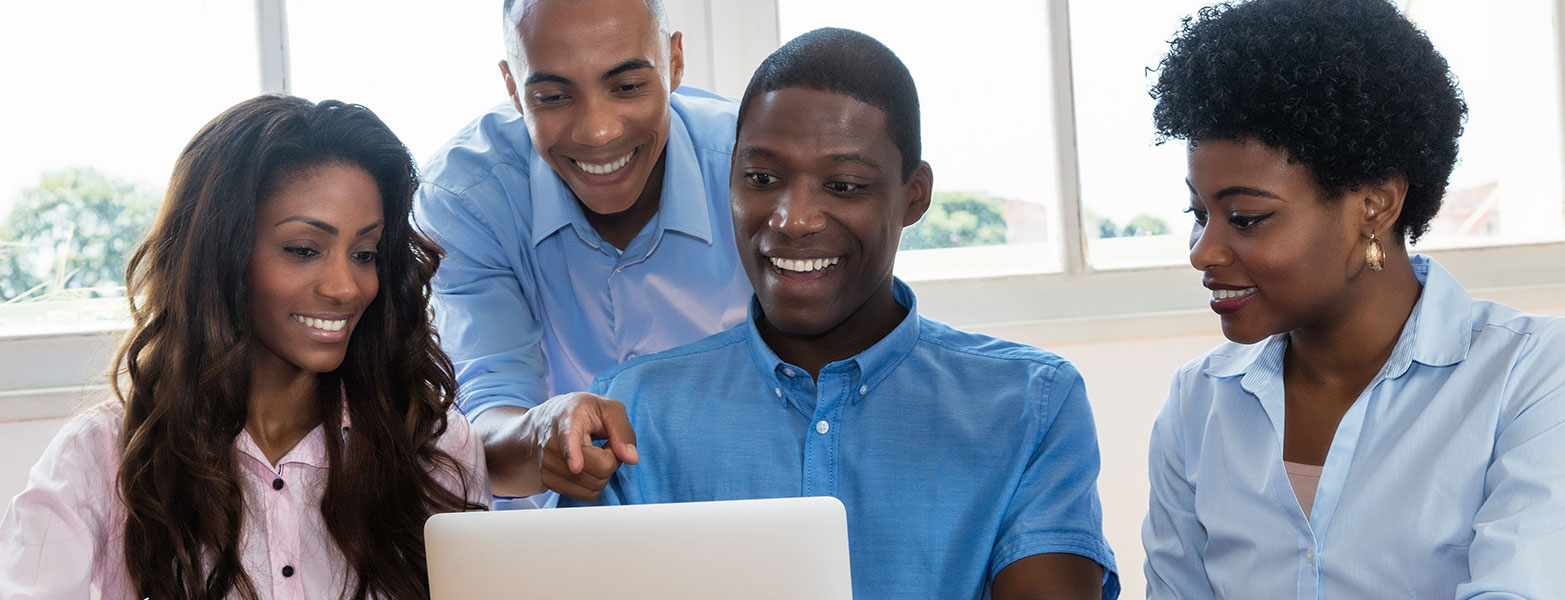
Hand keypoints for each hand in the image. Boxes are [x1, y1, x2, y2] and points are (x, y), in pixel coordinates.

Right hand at [521, 392, 638, 500]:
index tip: (576, 467)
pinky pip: (583, 495)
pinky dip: (592, 484)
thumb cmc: (581, 412)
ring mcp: (546, 465)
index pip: (568, 440)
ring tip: (593, 454)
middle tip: (606, 445)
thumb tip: (631, 458)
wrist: (547, 421)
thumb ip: (622, 431)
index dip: (573, 454)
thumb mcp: (608, 408)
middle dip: (611, 460)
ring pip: (592, 487)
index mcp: (568, 420)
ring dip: (602, 474)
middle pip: (598, 469)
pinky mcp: (547, 482)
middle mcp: (551, 444)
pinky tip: (586, 467)